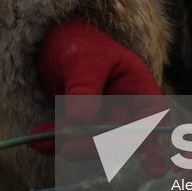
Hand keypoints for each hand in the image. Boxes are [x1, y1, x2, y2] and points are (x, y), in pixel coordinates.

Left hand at [30, 20, 163, 157]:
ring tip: (40, 140)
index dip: (142, 136)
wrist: (54, 42)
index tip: (116, 145)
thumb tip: (82, 118)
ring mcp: (105, 121)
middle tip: (67, 148)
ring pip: (95, 145)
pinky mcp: (82, 128)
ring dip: (69, 145)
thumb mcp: (80, 60)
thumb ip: (83, 88)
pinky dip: (56, 143)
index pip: (153, 119)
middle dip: (95, 146)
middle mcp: (127, 109)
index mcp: (139, 88)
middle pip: (123, 140)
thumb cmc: (78, 43)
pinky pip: (73, 141)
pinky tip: (38, 141)